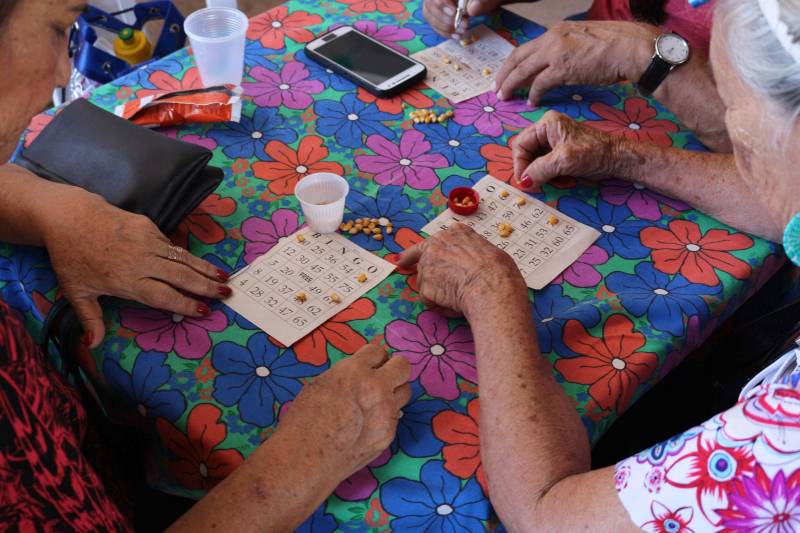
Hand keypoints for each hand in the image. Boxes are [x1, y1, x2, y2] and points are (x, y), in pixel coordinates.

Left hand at [43, 188, 230, 347]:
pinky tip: (199, 264)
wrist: (69, 218)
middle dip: (206, 287)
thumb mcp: (76, 292)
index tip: (204, 311)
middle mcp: (141, 261)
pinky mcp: (148, 226)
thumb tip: (93, 345)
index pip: (163, 296)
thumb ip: (90, 319)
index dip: (185, 304)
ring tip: (224, 278)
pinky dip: (186, 255)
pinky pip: (170, 244)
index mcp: (127, 280)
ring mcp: (147, 241)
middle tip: (227, 294)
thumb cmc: (71, 257)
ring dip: (205, 269)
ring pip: (182, 258)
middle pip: (181, 276)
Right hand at [279, 343, 411, 481]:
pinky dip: (386, 414)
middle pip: (403, 366)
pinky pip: (395, 415)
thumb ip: (347, 375)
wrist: (305, 460)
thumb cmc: (303, 421)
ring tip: (376, 400)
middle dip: (393, 367)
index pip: (378, 351)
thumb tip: (362, 369)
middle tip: (383, 375)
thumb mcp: (321, 384)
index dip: (373, 357)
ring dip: (394, 391)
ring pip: (405, 391)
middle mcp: (375, 388)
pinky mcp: (389, 433)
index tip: (370, 363)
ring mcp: (385, 412)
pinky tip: (369, 422)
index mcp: (353, 371)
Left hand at [399, 223, 523, 316]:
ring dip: (438, 292)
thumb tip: (474, 262)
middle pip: (423, 258)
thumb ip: (472, 252)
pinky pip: (430, 301)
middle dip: (417, 265)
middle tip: (401, 264)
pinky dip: (440, 307)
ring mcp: (428, 264)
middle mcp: (437, 244)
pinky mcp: (425, 286)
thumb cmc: (499, 271)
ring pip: (427, 282)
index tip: (411, 251)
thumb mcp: (488, 250)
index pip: (436, 239)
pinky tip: (455, 307)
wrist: (493, 286)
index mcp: (456, 233)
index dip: (426, 249)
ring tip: (460, 299)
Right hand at [423, 0, 505, 37]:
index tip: (454, 12)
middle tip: (464, 25)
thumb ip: (484, 0)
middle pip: (429, 4)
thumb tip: (472, 9)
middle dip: (446, 18)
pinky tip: (456, 35)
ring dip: (445, 27)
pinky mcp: (436, 12)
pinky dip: (444, 31)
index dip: (442, 2)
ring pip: (428, 14)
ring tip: (462, 31)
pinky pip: (433, 23)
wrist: (485, 0)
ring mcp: (435, 2)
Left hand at [494, 20, 657, 103]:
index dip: (514, 62)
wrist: (631, 47)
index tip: (506, 73)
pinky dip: (532, 94)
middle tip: (497, 88)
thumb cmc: (615, 46)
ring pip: (523, 70)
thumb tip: (559, 63)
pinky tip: (531, 101)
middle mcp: (552, 37)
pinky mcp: (562, 68)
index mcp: (557, 30)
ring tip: (505, 96)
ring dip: (511, 85)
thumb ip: (567, 49)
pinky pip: (539, 84)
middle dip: (504, 74)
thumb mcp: (584, 40)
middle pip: (518, 57)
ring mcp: (556, 52)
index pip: (527, 47)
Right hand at [513, 111, 621, 189]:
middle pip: (527, 154)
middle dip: (533, 171)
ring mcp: (554, 142)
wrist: (618, 158)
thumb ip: (540, 170)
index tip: (525, 182)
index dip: (520, 164)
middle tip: (542, 183)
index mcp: (546, 124)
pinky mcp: (560, 153)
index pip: (520, 144)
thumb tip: (523, 182)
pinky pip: (546, 167)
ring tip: (559, 181)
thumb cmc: (594, 153)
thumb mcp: (564, 161)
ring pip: (535, 163)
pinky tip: (564, 180)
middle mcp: (547, 130)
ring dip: (543, 176)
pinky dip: (551, 176)